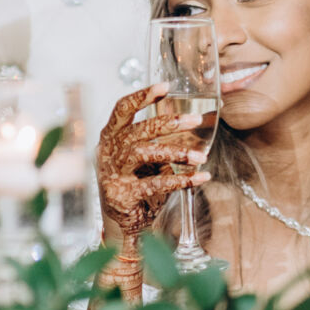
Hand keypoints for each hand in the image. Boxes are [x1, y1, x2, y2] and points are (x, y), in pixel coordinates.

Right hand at [95, 82, 211, 240]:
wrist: (122, 223)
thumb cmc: (134, 182)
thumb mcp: (140, 157)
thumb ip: (154, 139)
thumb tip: (187, 120)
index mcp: (110, 137)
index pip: (122, 109)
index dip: (142, 96)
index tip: (165, 87)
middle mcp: (108, 152)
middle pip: (138, 130)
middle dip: (168, 123)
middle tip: (196, 120)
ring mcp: (112, 173)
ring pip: (144, 154)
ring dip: (176, 152)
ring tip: (201, 156)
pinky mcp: (122, 194)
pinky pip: (155, 184)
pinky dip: (181, 181)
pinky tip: (200, 178)